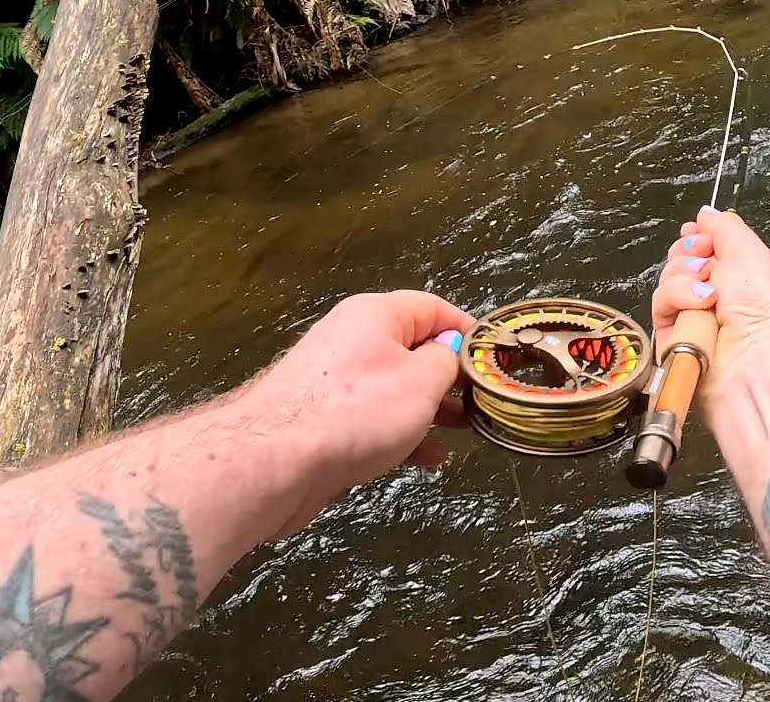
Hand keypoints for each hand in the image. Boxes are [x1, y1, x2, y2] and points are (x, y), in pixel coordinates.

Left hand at [237, 291, 472, 536]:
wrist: (276, 461)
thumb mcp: (422, 382)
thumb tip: (450, 351)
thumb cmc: (358, 412)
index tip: (493, 360)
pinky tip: (427, 457)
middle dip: (450, 376)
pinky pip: (374, 417)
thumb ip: (446, 362)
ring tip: (462, 431)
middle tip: (481, 402)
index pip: (432, 307)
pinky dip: (402, 432)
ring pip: (395, 387)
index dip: (467, 331)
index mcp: (375, 315)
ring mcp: (335, 381)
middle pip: (413, 348)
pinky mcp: (323, 419)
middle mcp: (352, 339)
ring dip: (430, 409)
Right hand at [652, 205, 769, 392]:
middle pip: (682, 258)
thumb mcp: (750, 251)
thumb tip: (705, 213)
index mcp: (742, 276)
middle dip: (691, 254)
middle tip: (707, 264)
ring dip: (686, 278)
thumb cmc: (764, 307)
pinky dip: (678, 299)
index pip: (707, 247)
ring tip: (709, 293)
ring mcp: (694, 316)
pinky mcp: (673, 335)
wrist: (754, 358)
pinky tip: (699, 306)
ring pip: (668, 278)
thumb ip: (724, 226)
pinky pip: (661, 302)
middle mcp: (717, 296)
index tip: (703, 234)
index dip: (700, 236)